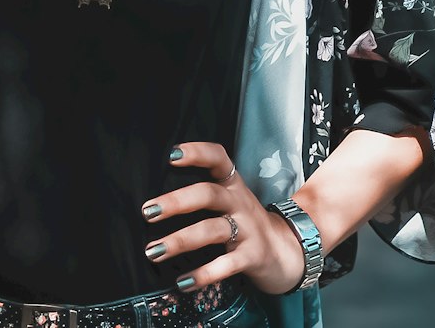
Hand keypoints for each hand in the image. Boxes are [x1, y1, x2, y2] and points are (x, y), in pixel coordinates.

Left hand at [140, 142, 308, 296]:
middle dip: (177, 201)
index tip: (171, 155)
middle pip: (209, 194)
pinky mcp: (252, 257)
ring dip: (180, 240)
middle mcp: (239, 202)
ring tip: (154, 251)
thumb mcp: (230, 200)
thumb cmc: (245, 222)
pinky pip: (225, 265)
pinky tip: (183, 282)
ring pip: (212, 230)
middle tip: (148, 211)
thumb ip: (203, 193)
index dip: (196, 153)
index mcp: (232, 184)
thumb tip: (158, 198)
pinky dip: (203, 274)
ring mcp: (247, 229)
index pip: (218, 158)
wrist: (286, 250)